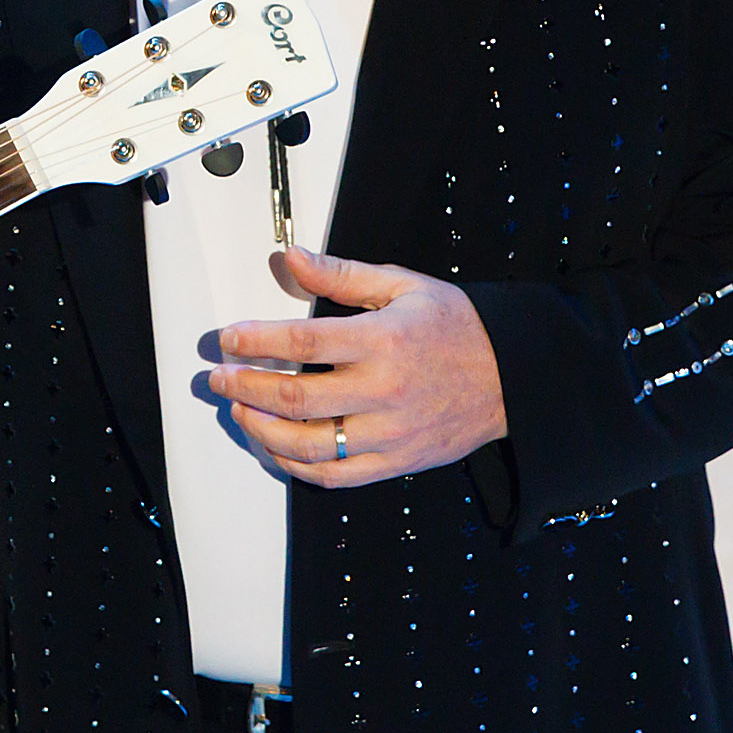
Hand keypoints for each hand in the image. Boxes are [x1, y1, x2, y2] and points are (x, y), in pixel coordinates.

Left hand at [206, 248, 507, 487]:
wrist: (513, 377)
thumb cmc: (457, 328)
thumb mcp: (403, 286)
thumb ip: (341, 274)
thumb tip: (291, 258)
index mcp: (384, 341)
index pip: (303, 343)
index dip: (255, 341)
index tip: (228, 339)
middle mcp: (385, 391)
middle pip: (297, 398)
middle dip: (246, 387)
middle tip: (219, 377)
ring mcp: (390, 433)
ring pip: (309, 444)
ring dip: (261, 429)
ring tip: (239, 409)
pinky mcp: (396, 462)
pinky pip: (335, 475)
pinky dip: (295, 465)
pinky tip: (274, 445)